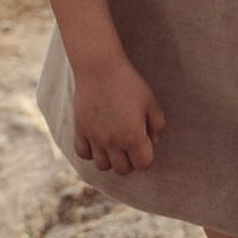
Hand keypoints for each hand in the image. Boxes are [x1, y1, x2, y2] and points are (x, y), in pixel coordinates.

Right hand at [72, 57, 166, 174]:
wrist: (100, 68)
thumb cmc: (129, 82)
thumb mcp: (150, 101)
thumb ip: (157, 124)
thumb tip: (154, 140)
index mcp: (133, 136)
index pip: (143, 165)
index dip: (147, 157)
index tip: (146, 144)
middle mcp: (113, 142)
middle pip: (123, 170)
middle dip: (130, 161)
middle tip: (131, 144)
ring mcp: (94, 138)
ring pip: (102, 166)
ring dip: (110, 159)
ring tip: (115, 143)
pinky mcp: (80, 130)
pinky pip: (83, 154)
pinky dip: (90, 152)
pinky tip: (97, 139)